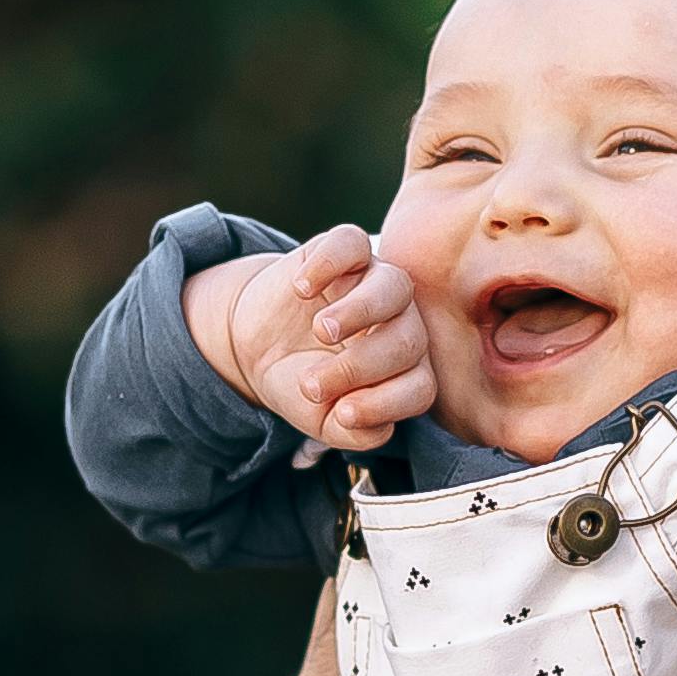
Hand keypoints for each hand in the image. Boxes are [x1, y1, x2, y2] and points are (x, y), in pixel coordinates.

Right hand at [218, 224, 433, 450]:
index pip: (420, 387)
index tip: (342, 415)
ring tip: (321, 330)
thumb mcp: (322, 418)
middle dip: (359, 367)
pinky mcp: (345, 251)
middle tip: (311, 383)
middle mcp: (402, 322)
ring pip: (394, 286)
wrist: (257, 342)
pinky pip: (351, 243)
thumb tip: (378, 429)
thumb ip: (353, 432)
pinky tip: (301, 289)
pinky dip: (329, 263)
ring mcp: (376, 281)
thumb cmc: (299, 379)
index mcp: (407, 368)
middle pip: (408, 341)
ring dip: (359, 311)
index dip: (385, 404)